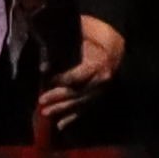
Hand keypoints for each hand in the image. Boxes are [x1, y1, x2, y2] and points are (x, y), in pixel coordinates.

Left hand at [33, 8, 131, 139]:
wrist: (117, 44)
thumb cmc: (96, 35)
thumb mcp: (83, 32)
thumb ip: (65, 41)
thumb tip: (44, 55)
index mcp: (99, 65)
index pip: (77, 77)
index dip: (60, 78)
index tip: (45, 77)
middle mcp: (102, 81)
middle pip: (77, 93)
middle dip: (58, 97)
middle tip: (41, 101)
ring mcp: (101, 91)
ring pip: (80, 103)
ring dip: (62, 109)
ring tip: (45, 113)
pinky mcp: (99, 96)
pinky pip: (85, 109)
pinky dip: (72, 118)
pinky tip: (60, 126)